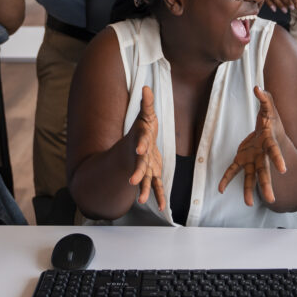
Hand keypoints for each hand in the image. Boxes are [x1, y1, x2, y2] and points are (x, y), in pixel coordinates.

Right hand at [128, 86, 165, 209]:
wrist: (136, 145)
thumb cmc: (143, 129)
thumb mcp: (146, 115)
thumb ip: (147, 103)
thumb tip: (147, 87)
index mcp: (141, 141)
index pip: (141, 142)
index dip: (141, 145)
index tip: (140, 149)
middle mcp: (141, 156)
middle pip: (139, 165)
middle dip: (136, 173)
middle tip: (132, 181)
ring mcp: (145, 167)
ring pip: (144, 180)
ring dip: (143, 190)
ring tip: (141, 201)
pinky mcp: (152, 174)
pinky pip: (156, 186)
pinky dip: (160, 196)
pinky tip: (164, 208)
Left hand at [219, 86, 287, 205]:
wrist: (270, 132)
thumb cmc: (271, 121)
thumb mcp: (270, 108)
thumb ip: (265, 98)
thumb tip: (258, 87)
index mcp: (270, 143)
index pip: (275, 151)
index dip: (278, 160)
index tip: (283, 170)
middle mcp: (263, 155)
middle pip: (265, 171)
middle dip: (267, 185)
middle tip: (270, 199)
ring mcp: (253, 160)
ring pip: (251, 177)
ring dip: (248, 190)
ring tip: (247, 203)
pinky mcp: (243, 160)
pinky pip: (234, 171)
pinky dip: (226, 179)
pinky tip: (220, 189)